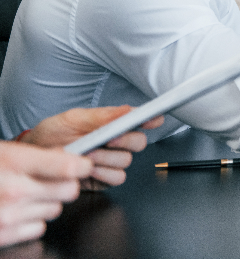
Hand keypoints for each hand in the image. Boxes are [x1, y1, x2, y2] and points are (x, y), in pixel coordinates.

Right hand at [0, 141, 90, 247]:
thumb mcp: (6, 152)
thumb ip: (37, 156)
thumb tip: (69, 159)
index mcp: (15, 161)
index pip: (68, 167)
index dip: (82, 165)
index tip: (83, 165)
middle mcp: (15, 189)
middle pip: (69, 190)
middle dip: (65, 184)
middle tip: (51, 180)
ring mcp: (9, 215)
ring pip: (55, 209)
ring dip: (47, 203)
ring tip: (26, 194)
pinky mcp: (3, 234)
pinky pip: (38, 228)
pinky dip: (32, 221)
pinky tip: (17, 211)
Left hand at [20, 106, 163, 190]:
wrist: (34, 156)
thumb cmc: (52, 134)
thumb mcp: (74, 119)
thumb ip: (103, 116)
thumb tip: (128, 110)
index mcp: (112, 125)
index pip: (138, 121)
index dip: (150, 119)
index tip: (154, 118)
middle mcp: (116, 143)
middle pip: (139, 143)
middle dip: (124, 141)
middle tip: (108, 140)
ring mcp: (110, 162)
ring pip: (126, 162)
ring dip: (108, 159)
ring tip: (88, 156)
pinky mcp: (103, 180)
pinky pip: (116, 179)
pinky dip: (104, 174)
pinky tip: (89, 170)